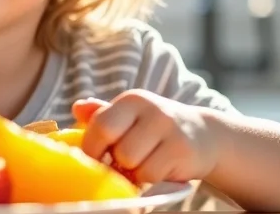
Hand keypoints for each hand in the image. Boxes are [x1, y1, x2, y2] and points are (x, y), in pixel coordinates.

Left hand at [72, 89, 220, 183]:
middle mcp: (151, 110)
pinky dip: (149, 178)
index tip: (94, 160)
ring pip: (133, 163)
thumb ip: (103, 115)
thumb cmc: (155, 129)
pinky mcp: (182, 150)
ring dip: (133, 172)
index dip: (91, 149)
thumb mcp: (130, 117)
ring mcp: (169, 129)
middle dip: (114, 162)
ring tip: (141, 165)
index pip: (100, 125)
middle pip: (117, 148)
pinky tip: (157, 169)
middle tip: (119, 165)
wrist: (203, 135)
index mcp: (132, 101)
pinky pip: (151, 174)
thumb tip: (77, 109)